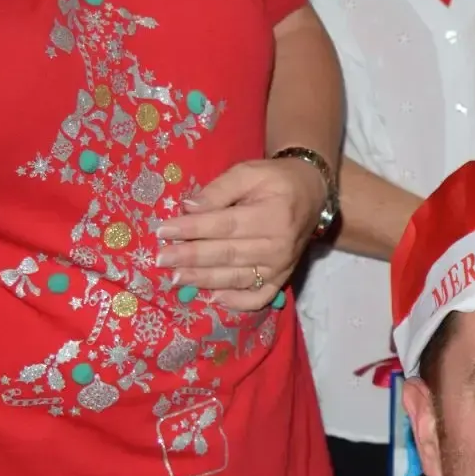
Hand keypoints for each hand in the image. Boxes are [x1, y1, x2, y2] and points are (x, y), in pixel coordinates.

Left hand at [154, 156, 326, 311]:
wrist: (312, 196)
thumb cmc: (276, 181)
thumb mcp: (249, 173)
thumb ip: (219, 189)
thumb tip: (187, 207)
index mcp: (271, 215)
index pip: (224, 225)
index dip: (192, 229)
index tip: (162, 231)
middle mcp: (278, 246)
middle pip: (227, 254)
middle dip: (191, 257)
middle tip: (161, 259)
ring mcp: (281, 267)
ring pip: (238, 278)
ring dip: (205, 280)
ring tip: (177, 278)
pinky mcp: (282, 278)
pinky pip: (259, 297)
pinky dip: (237, 302)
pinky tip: (214, 298)